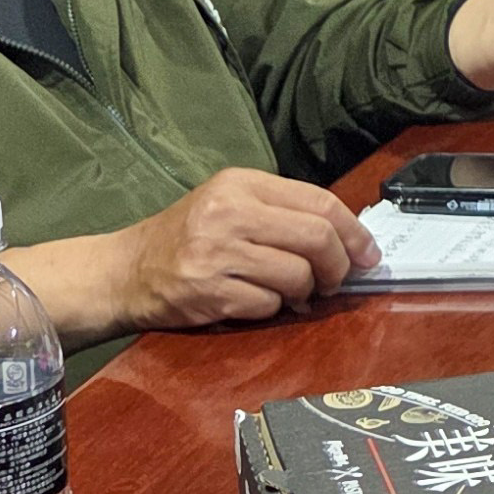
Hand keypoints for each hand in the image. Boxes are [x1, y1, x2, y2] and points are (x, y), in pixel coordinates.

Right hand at [112, 170, 375, 327]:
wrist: (124, 270)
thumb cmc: (186, 237)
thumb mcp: (230, 204)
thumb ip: (283, 212)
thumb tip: (349, 239)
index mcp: (241, 184)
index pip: (319, 203)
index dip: (355, 232)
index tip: (369, 254)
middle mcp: (229, 213)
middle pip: (317, 238)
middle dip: (338, 265)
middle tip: (337, 280)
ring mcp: (217, 254)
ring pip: (297, 275)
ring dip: (306, 291)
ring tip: (296, 293)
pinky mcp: (209, 292)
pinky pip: (268, 305)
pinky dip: (274, 309)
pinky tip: (260, 302)